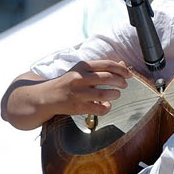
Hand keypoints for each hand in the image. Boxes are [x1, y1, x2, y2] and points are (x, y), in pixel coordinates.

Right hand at [2, 60, 131, 129]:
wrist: (45, 97)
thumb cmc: (68, 82)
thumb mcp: (82, 71)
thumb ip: (102, 68)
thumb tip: (122, 65)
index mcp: (82, 66)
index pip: (107, 65)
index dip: (122, 70)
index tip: (129, 75)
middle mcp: (79, 78)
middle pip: (108, 78)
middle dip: (120, 82)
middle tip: (124, 85)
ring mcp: (77, 93)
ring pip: (104, 93)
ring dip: (115, 94)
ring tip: (116, 94)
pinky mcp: (76, 107)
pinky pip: (98, 108)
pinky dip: (106, 107)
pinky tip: (106, 105)